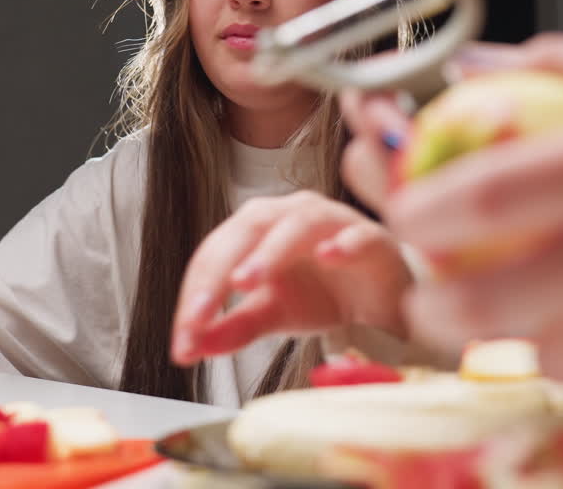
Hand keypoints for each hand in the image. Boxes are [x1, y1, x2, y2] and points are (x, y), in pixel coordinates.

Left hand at [172, 191, 411, 364]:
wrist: (380, 297)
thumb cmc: (323, 293)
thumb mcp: (271, 314)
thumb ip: (233, 327)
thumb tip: (190, 348)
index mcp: (258, 228)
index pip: (216, 253)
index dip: (195, 295)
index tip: (182, 339)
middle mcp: (290, 214)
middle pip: (248, 229)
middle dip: (219, 271)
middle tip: (200, 312)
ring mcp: (333, 221)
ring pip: (297, 224)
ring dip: (269, 252)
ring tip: (246, 282)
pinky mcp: (373, 238)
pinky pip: (357, 234)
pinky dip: (342, 243)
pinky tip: (328, 256)